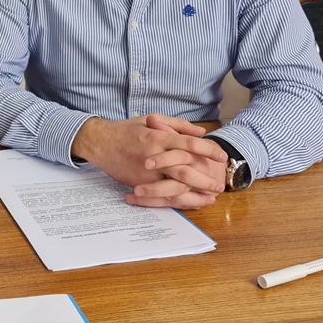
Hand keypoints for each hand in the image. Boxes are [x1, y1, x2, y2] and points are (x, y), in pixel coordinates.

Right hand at [72, 114, 226, 209]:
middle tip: (219, 185)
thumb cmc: (127, 130)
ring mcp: (146, 172)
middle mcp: (154, 155)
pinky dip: (177, 201)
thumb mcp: (151, 119)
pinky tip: (190, 203)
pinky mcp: (139, 183)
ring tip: (209, 199)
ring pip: (174, 187)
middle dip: (205, 180)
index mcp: (159, 136)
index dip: (208, 150)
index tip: (222, 156)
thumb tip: (200, 132)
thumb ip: (178, 124)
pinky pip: (162, 195)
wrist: (100, 142)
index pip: (189, 144)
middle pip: (185, 170)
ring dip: (194, 195)